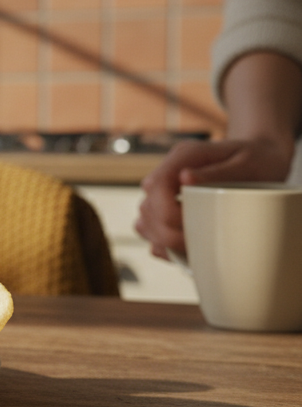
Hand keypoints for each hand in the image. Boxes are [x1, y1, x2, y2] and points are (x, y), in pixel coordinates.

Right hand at [135, 137, 293, 259]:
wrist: (262, 158)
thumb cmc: (259, 160)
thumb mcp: (247, 162)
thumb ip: (218, 171)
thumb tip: (185, 177)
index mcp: (184, 156)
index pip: (157, 185)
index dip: (167, 212)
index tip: (192, 228)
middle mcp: (168, 172)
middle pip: (148, 208)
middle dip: (168, 234)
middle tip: (200, 245)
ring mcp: (165, 191)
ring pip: (144, 221)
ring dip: (163, 240)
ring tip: (193, 249)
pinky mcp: (167, 207)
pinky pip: (150, 230)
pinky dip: (162, 245)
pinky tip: (184, 250)